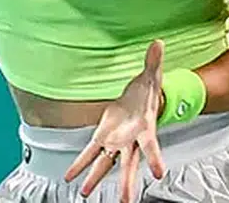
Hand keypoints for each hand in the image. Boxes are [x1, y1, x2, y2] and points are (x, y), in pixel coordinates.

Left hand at [64, 40, 169, 201]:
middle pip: (128, 164)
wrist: (140, 99)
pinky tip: (70, 177)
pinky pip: (90, 153)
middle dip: (126, 183)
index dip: (154, 159)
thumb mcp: (151, 75)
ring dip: (96, 178)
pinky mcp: (103, 138)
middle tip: (125, 201)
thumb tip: (158, 43)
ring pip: (107, 164)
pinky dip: (79, 164)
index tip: (158, 173)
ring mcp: (116, 142)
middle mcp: (130, 141)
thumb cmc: (148, 91)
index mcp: (145, 129)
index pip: (151, 146)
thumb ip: (154, 62)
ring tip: (86, 193)